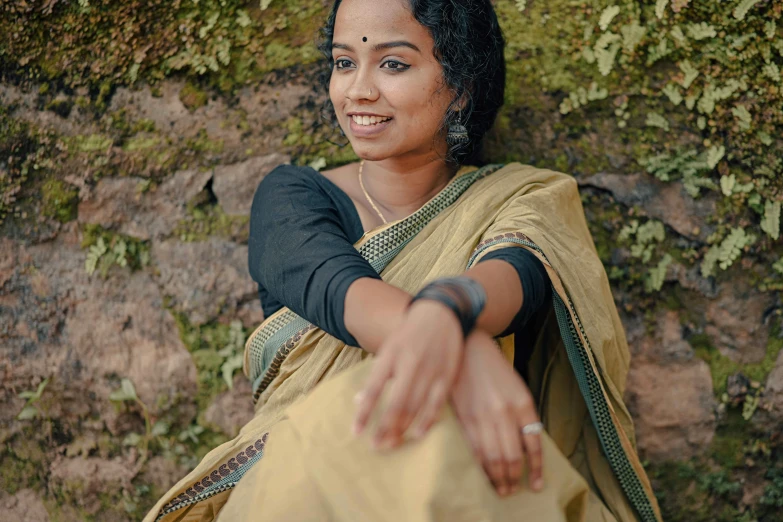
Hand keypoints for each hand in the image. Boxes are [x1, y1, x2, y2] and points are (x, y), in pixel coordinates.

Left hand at [353, 299, 463, 448]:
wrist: (442, 313)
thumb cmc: (410, 334)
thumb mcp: (389, 348)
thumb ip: (377, 374)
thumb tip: (359, 401)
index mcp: (391, 356)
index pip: (373, 390)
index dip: (364, 413)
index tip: (356, 432)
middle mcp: (410, 364)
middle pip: (395, 404)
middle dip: (384, 428)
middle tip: (376, 446)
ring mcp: (430, 371)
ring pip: (415, 407)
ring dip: (402, 429)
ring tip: (392, 444)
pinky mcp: (447, 376)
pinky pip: (436, 404)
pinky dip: (426, 421)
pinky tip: (417, 434)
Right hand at [450, 329, 543, 496]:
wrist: (468, 348)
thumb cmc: (495, 370)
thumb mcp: (517, 389)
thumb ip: (523, 416)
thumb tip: (525, 449)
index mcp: (522, 403)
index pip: (533, 445)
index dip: (535, 468)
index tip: (535, 485)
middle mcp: (504, 411)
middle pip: (511, 456)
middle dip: (513, 478)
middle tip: (512, 490)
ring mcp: (482, 415)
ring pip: (492, 456)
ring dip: (497, 477)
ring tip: (500, 488)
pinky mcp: (464, 416)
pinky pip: (473, 448)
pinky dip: (479, 465)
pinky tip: (482, 474)